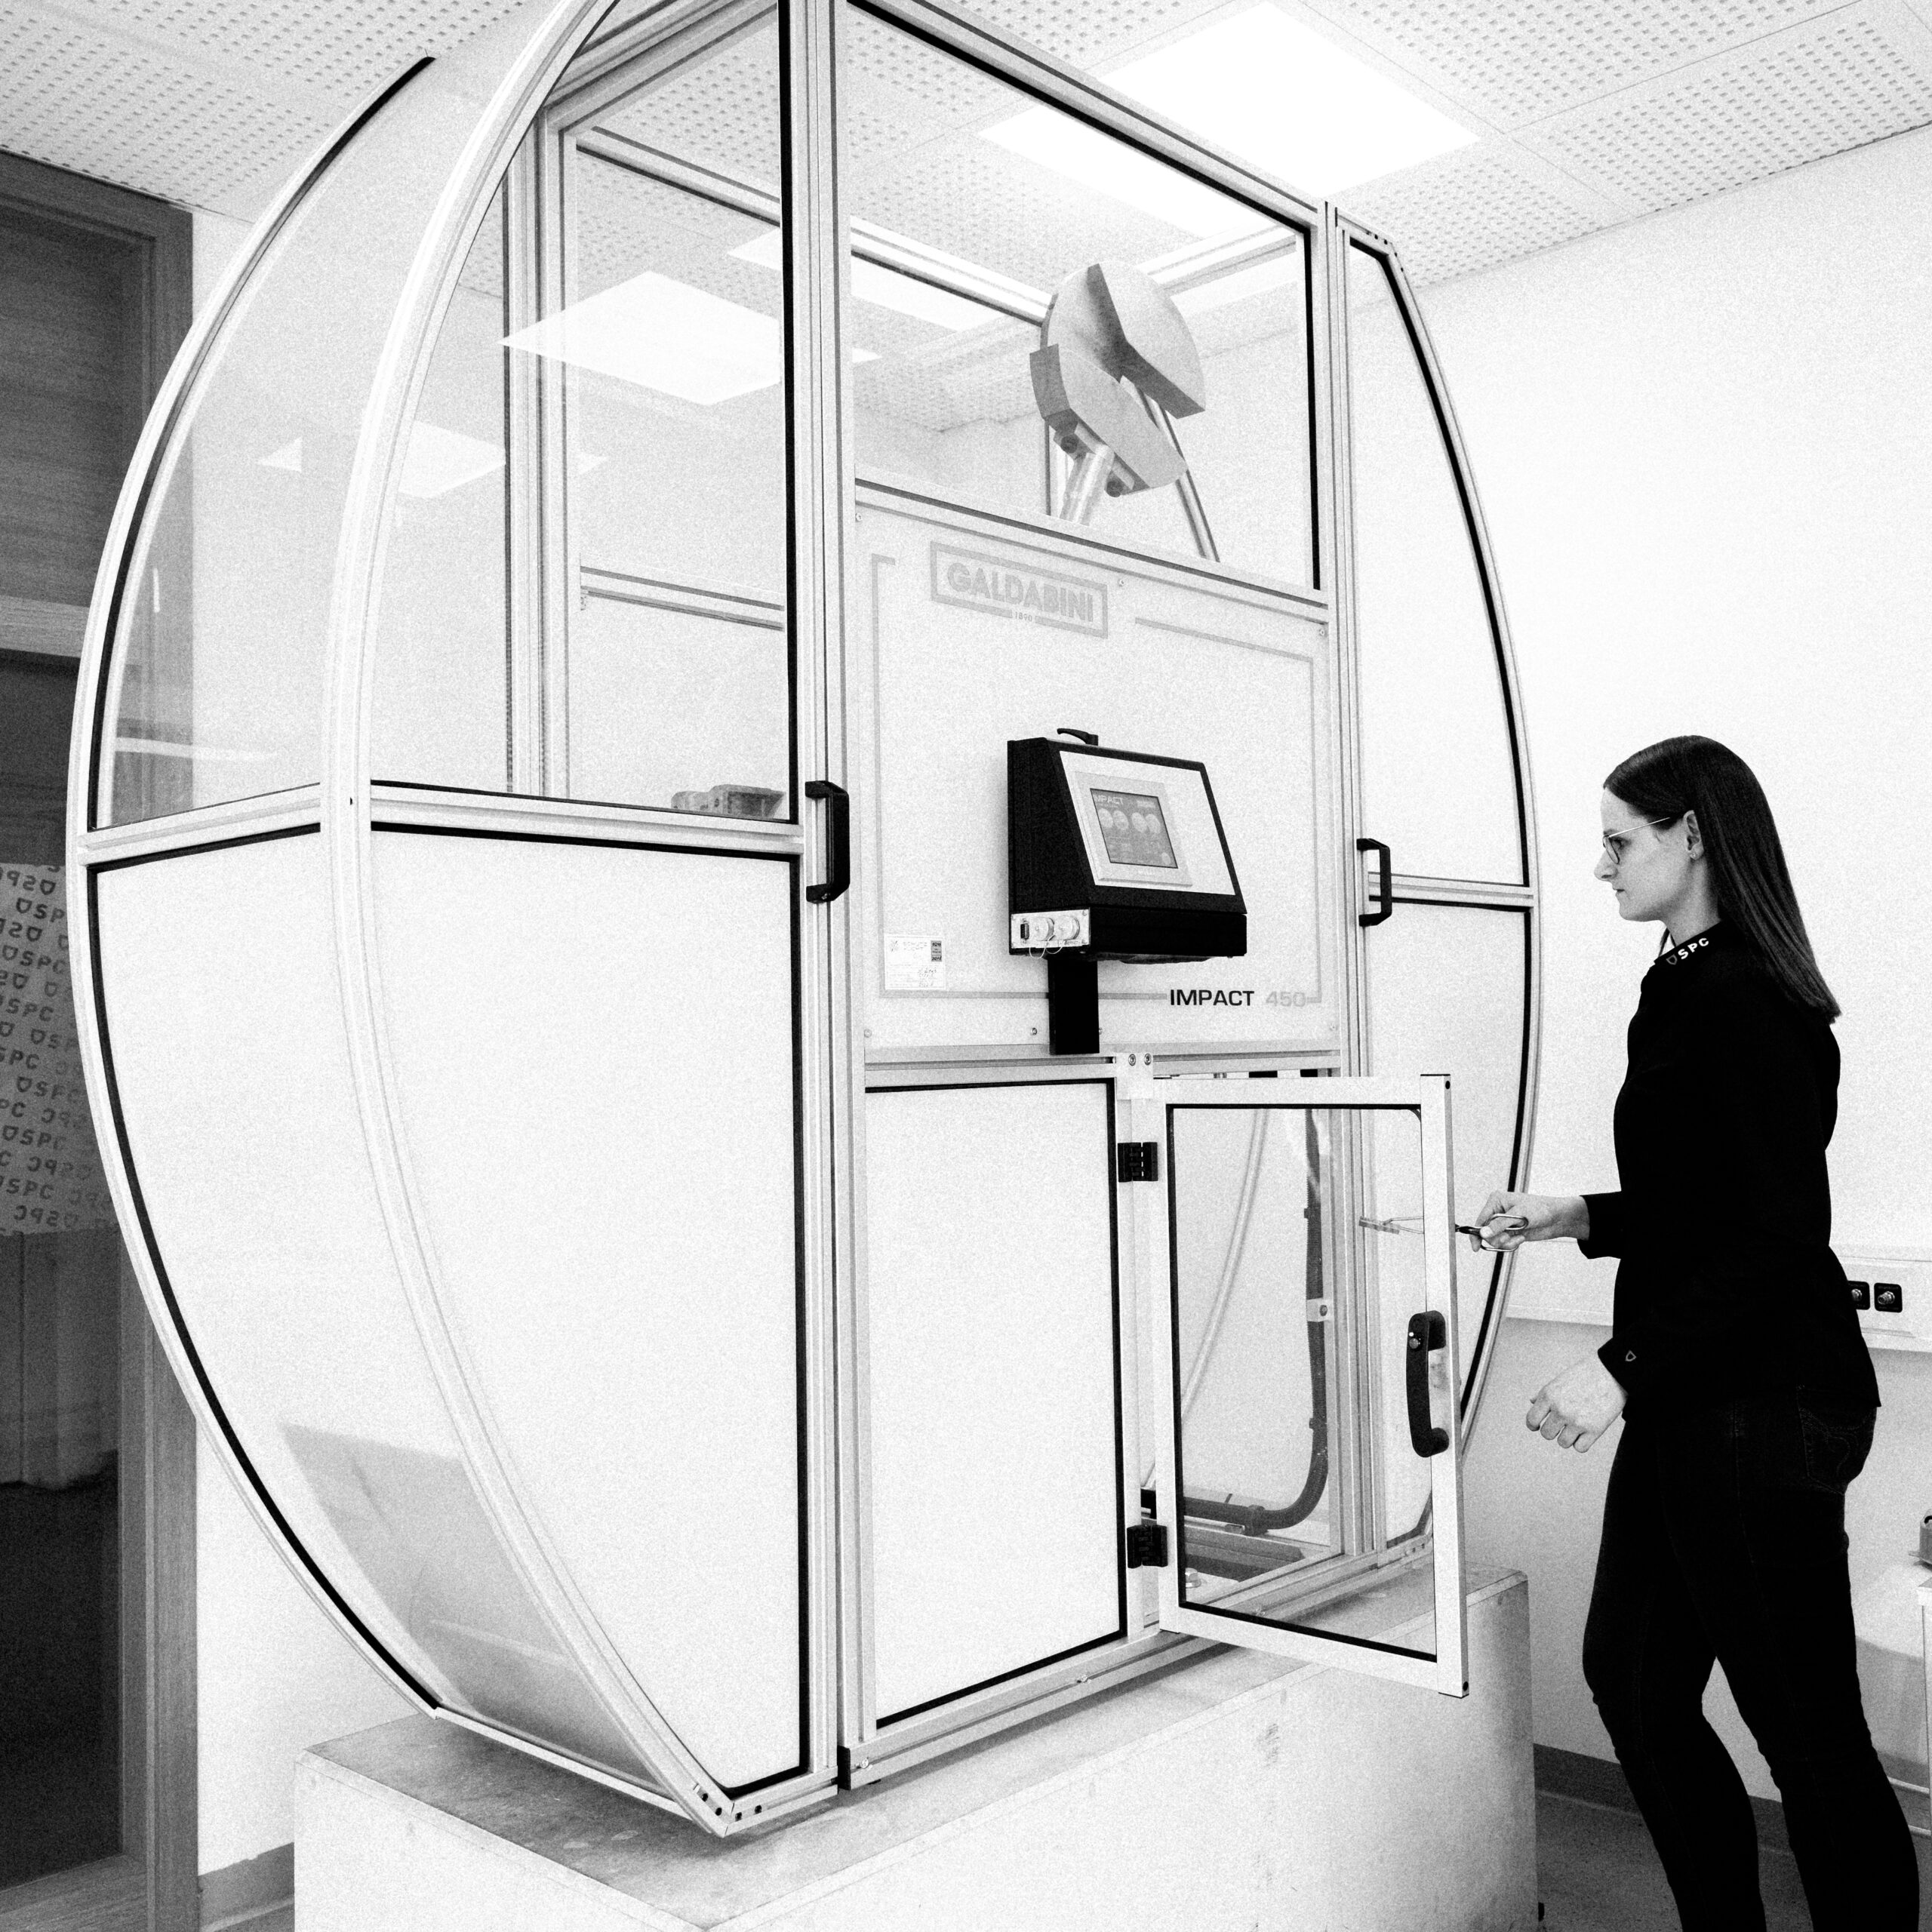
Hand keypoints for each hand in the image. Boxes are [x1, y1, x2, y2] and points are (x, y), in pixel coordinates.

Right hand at [1470, 1190, 1588, 1251]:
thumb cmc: (1541, 1209)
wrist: (1558, 1219)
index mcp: (1497, 1201)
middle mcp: (1498, 1212)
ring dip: (1506, 1242)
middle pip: (1486, 1232)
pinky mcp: (1511, 1232)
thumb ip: (1499, 1225)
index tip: (1475, 1246)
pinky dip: (1511, 1244)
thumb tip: (1484, 1233)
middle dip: (1497, 1238)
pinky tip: (1521, 1238)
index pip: (1480, 1219)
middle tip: (1509, 1237)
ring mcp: (1505, 1223)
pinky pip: (1504, 1243)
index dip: (1476, 1233)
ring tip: (1518, 1237)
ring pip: (1495, 1239)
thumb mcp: (1519, 1215)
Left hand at [1525, 1354, 1625, 1452]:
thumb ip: (1544, 1394)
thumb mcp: (1560, 1380)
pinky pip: (1580, 1448)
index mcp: (1549, 1395)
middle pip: (1547, 1434)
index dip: (1533, 1424)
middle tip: (1562, 1424)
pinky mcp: (1594, 1430)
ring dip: (1568, 1437)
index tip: (1536, 1426)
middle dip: (1552, 1430)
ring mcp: (1577, 1421)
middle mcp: (1560, 1409)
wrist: (1613, 1372)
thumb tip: (1531, 1402)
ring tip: (1576, 1426)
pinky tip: (1585, 1432)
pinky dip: (1581, 1443)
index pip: (1532, 1419)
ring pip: (1563, 1443)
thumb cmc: (1586, 1374)